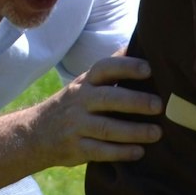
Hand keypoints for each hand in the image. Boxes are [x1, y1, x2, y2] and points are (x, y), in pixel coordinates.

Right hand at [25, 55, 162, 166]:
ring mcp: (76, 126)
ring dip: (133, 131)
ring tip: (157, 133)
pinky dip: (120, 152)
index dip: (126, 67)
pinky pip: (99, 151)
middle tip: (159, 105)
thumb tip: (138, 42)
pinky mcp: (75, 149)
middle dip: (135, 101)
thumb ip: (111, 68)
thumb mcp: (86, 82)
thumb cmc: (74, 104)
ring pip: (106, 128)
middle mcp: (80, 101)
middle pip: (109, 98)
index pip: (105, 68)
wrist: (35, 133)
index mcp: (86, 82)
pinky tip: (139, 152)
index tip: (148, 69)